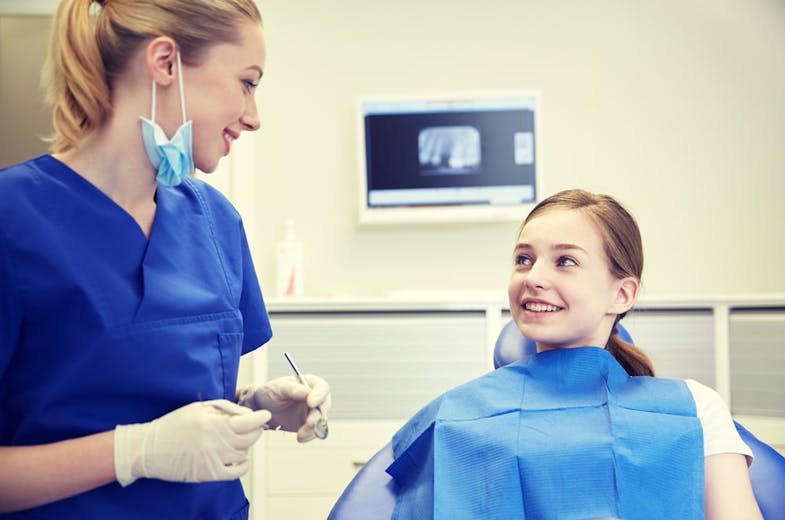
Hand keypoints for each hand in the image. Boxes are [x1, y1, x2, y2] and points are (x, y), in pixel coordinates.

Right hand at [114, 400, 270, 485]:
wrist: (148, 449)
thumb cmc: (173, 425)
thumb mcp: (198, 408)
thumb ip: (223, 409)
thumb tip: (245, 413)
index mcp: (214, 424)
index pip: (248, 422)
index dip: (260, 418)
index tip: (264, 415)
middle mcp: (217, 443)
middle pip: (250, 438)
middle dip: (255, 430)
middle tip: (251, 426)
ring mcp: (214, 460)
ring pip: (244, 453)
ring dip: (245, 445)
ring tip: (236, 439)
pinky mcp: (209, 474)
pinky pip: (236, 472)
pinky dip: (242, 465)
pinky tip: (237, 458)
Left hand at [237, 375, 330, 441]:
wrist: (262, 408)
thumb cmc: (271, 392)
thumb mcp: (280, 387)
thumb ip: (294, 389)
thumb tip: (308, 393)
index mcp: (310, 384)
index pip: (322, 387)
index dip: (320, 395)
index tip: (311, 403)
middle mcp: (315, 398)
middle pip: (325, 406)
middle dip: (317, 416)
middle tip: (308, 423)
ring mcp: (313, 412)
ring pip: (321, 421)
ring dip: (313, 429)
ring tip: (300, 434)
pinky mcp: (308, 425)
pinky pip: (314, 432)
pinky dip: (309, 436)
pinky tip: (300, 437)